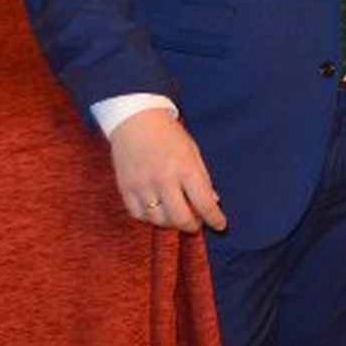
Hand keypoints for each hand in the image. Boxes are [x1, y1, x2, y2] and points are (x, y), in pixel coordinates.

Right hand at [108, 108, 226, 232]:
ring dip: (171, 223)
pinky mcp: (125, 188)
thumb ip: (203, 178)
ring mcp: (142, 185)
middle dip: (192, 226)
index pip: (204, 203)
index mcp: (185, 168)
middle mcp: (163, 179)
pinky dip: (150, 218)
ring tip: (177, 214)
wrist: (136, 120)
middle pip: (180, 218)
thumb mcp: (193, 151)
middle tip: (197, 223)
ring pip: (158, 220)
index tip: (220, 225)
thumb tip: (214, 201)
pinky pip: (138, 215)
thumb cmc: (168, 134)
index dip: (214, 219)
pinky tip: (157, 211)